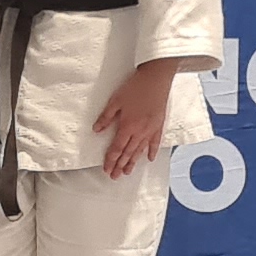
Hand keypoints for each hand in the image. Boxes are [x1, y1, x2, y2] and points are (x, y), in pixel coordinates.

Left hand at [93, 58, 185, 177]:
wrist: (156, 78)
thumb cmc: (136, 87)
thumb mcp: (116, 101)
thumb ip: (106, 117)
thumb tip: (96, 130)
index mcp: (127, 126)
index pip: (117, 148)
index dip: (111, 160)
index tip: (106, 169)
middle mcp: (139, 132)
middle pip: (127, 153)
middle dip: (120, 165)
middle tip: (114, 176)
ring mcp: (150, 130)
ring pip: (140, 151)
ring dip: (133, 162)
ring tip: (127, 172)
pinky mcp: (159, 125)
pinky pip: (155, 143)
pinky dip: (151, 151)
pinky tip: (149, 159)